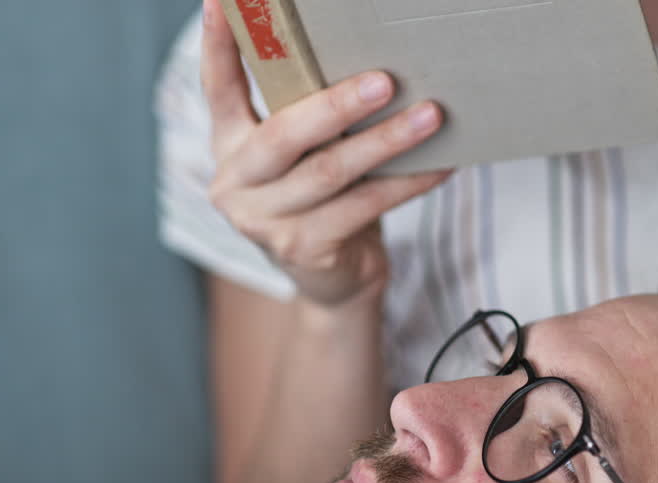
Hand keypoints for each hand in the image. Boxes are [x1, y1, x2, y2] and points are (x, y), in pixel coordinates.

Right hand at [201, 0, 451, 306]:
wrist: (333, 279)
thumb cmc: (322, 197)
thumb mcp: (304, 153)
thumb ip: (308, 116)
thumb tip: (369, 62)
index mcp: (230, 144)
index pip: (218, 89)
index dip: (218, 46)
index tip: (222, 1)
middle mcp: (237, 182)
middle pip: (284, 135)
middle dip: (336, 104)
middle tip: (384, 80)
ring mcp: (265, 221)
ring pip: (331, 171)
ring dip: (387, 141)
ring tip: (430, 116)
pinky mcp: (303, 249)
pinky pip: (364, 206)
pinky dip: (407, 183)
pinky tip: (440, 164)